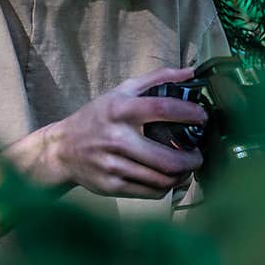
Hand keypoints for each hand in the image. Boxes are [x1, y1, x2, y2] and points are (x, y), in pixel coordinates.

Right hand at [39, 67, 207, 198]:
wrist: (62, 149)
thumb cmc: (96, 118)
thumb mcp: (120, 92)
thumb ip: (155, 79)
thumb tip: (189, 72)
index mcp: (120, 110)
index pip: (162, 109)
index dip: (189, 114)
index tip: (203, 118)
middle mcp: (116, 138)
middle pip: (167, 158)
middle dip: (192, 160)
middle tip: (199, 156)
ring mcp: (113, 165)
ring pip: (161, 179)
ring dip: (181, 176)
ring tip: (186, 168)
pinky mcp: (111, 186)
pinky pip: (150, 192)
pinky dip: (165, 188)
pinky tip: (168, 179)